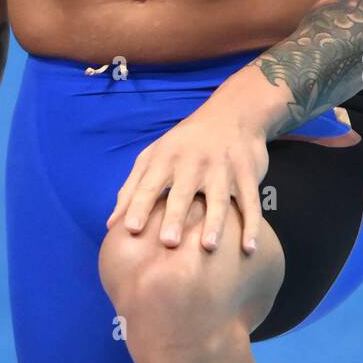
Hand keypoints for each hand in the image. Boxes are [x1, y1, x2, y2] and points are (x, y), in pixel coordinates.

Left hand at [104, 76, 269, 252]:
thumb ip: (132, 188)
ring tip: (209, 246)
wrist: (232, 114)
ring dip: (214, 221)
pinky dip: (251, 224)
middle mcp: (193, 161)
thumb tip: (111, 224)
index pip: (149, 184)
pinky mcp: (247, 173)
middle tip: (168, 242)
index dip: (139, 205)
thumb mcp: (155, 155)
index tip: (129, 229)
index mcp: (166, 157)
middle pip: (183, 191)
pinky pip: (250, 201)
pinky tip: (248, 248)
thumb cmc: (185, 143)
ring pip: (218, 197)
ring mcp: (222, 166)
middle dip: (175, 215)